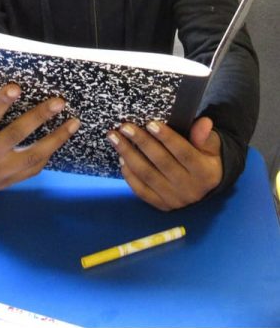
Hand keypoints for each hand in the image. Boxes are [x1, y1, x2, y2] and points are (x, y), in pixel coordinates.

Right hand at [0, 85, 79, 194]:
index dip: (1, 102)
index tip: (17, 87)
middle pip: (17, 134)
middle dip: (39, 117)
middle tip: (58, 102)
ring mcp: (2, 171)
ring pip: (33, 155)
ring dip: (56, 138)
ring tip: (73, 122)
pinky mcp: (12, 180)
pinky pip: (34, 168)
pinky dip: (49, 153)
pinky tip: (61, 138)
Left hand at [108, 116, 222, 209]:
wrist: (206, 188)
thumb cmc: (205, 159)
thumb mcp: (212, 147)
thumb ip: (205, 136)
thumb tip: (204, 122)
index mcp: (205, 173)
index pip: (184, 154)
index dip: (167, 138)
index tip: (150, 123)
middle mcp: (190, 189)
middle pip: (162, 162)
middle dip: (141, 142)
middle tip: (125, 127)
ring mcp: (175, 199)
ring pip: (147, 175)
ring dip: (128, 154)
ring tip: (114, 138)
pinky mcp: (161, 205)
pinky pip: (141, 190)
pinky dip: (129, 175)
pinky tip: (121, 158)